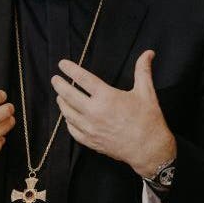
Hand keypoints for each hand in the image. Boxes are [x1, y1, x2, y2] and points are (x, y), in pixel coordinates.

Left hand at [51, 50, 174, 177]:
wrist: (149, 149)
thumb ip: (143, 70)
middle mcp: (94, 112)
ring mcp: (90, 128)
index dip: (70, 69)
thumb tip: (148, 53)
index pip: (83, 79)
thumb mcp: (146, 92)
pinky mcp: (91, 141)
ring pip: (68, 113)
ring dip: (61, 102)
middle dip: (59, 85)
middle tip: (55, 79)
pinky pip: (72, 130)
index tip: (62, 64)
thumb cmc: (148, 120)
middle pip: (69, 95)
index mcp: (107, 97)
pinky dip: (68, 121)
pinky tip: (68, 117)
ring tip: (59, 96)